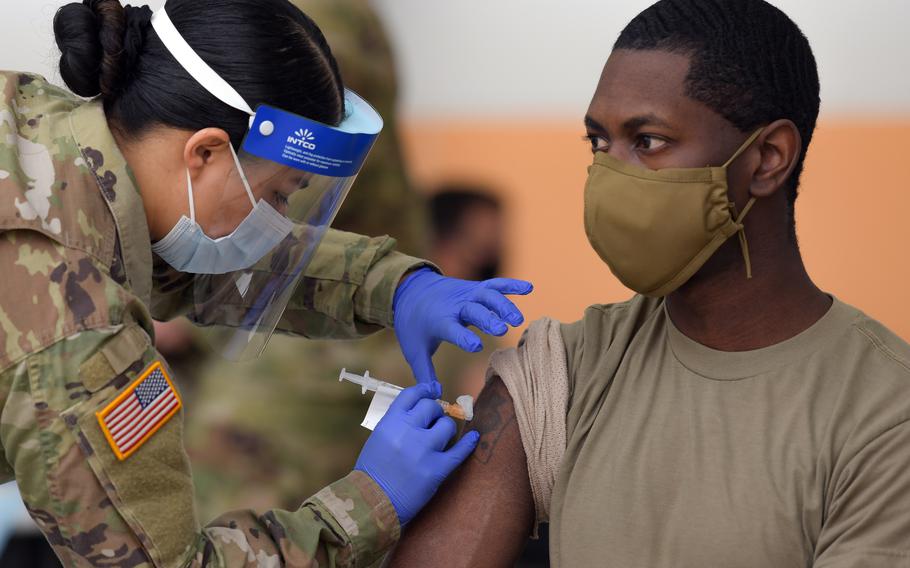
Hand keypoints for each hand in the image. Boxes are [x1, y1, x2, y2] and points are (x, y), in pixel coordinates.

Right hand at [354, 383, 479, 524]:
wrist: (371, 503)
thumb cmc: (373, 471)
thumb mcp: (379, 438)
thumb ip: (398, 422)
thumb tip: (423, 406)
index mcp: (390, 422)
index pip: (412, 395)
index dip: (424, 391)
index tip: (432, 391)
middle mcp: (407, 432)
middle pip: (431, 407)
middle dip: (435, 413)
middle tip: (432, 422)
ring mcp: (423, 450)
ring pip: (447, 426)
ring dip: (446, 429)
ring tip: (441, 438)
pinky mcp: (436, 470)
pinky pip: (459, 451)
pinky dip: (469, 443)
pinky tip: (474, 438)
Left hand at [393, 269, 532, 383]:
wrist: (411, 290)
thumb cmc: (414, 325)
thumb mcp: (414, 350)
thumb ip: (425, 373)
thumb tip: (435, 395)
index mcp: (439, 321)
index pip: (452, 329)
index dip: (463, 337)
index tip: (476, 346)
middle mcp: (455, 306)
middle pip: (473, 310)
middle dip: (487, 318)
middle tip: (502, 330)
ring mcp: (466, 294)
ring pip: (487, 295)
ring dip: (503, 305)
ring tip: (517, 319)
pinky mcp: (475, 288)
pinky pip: (495, 285)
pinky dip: (511, 285)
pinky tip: (529, 288)